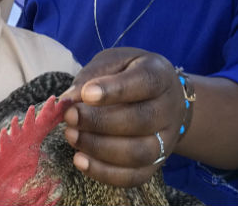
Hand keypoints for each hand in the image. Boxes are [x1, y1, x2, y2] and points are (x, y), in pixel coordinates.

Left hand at [59, 47, 185, 186]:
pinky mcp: (154, 164)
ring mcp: (165, 140)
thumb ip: (93, 75)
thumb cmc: (130, 75)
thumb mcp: (115, 61)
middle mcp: (168, 110)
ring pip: (137, 153)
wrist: (162, 98)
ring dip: (99, 148)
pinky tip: (80, 160)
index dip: (115, 90)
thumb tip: (69, 99)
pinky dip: (104, 173)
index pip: (145, 83)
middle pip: (141, 121)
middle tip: (70, 117)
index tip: (86, 94)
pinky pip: (133, 177)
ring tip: (71, 135)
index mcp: (160, 76)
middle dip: (100, 121)